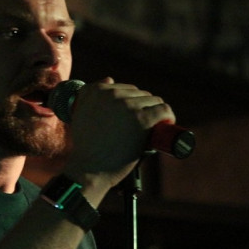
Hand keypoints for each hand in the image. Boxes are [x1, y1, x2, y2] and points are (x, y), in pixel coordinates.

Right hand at [63, 77, 175, 197]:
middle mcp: (111, 94)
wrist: (88, 169)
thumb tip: (109, 79)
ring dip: (156, 113)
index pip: (125, 89)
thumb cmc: (86, 147)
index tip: (133, 117)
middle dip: (144, 108)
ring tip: (152, 128)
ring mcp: (127, 106)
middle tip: (141, 126)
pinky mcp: (141, 120)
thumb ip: (91, 94)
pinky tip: (167, 124)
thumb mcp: (80, 114)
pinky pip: (164, 110)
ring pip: (154, 101)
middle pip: (140, 94)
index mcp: (96, 91)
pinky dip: (169, 117)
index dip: (132, 103)